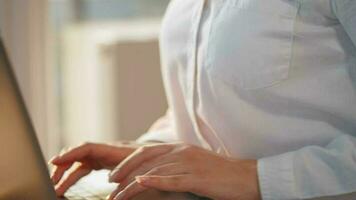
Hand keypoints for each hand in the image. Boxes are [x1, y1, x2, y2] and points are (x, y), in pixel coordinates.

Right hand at [49, 141, 141, 195]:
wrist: (157, 152)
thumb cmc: (150, 157)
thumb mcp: (140, 163)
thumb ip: (126, 170)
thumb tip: (113, 182)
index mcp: (112, 148)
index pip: (86, 148)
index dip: (70, 154)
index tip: (54, 161)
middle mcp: (103, 150)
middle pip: (77, 155)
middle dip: (62, 167)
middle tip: (51, 182)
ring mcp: (101, 155)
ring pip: (78, 163)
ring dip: (65, 174)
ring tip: (55, 188)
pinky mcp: (102, 161)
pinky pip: (83, 167)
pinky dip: (72, 175)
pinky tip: (65, 185)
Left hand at [108, 143, 260, 199]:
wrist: (246, 177)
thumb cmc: (220, 174)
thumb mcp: (194, 165)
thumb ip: (175, 166)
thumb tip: (153, 175)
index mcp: (179, 148)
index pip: (145, 152)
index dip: (126, 163)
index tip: (113, 176)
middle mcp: (181, 152)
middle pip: (144, 161)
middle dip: (123, 174)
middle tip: (109, 188)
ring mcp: (189, 164)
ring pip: (153, 172)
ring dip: (131, 186)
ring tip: (117, 198)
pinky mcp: (197, 178)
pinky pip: (171, 179)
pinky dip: (153, 181)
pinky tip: (139, 184)